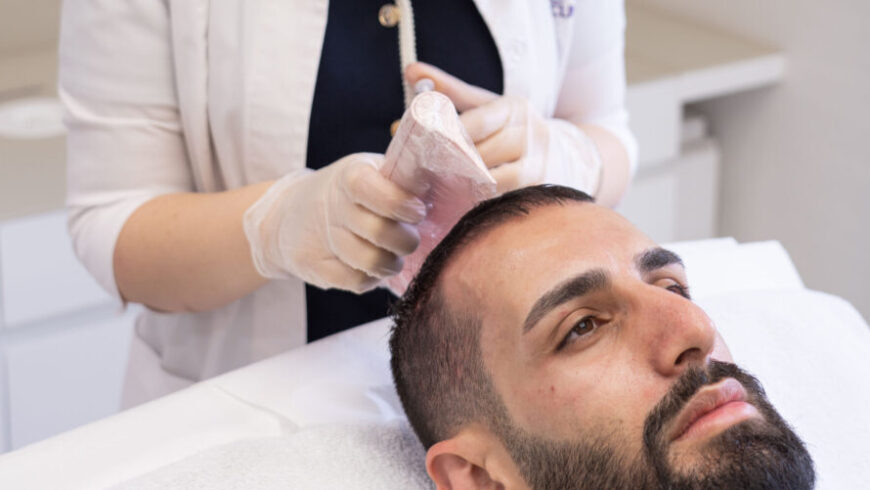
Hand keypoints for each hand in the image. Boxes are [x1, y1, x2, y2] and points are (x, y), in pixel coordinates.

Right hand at [243, 153, 425, 292]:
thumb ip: (404, 180)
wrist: (290, 216)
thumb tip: (447, 186)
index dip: (399, 203)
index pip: (371, 189)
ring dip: (392, 263)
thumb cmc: (349, 195)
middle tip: (410, 240)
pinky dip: (372, 279)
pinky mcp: (315, 267)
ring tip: (394, 256)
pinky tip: (372, 267)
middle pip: (378, 231)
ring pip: (370, 262)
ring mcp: (322, 238)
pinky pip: (357, 282)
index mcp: (350, 176)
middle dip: (406, 241)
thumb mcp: (372, 174)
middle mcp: (333, 206)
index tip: (418, 212)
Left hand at [405, 62, 601, 194]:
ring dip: (466, 185)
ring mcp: (540, 166)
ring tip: (442, 188)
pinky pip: (505, 199)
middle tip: (426, 171)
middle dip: (453, 163)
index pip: (478, 120)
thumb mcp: (488, 106)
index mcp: (515, 108)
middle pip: (483, 152)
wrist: (571, 158)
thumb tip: (411, 71)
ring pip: (494, 179)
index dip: (450, 134)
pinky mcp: (542, 192)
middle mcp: (532, 134)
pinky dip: (483, 202)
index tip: (425, 143)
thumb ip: (450, 91)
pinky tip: (465, 202)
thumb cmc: (516, 131)